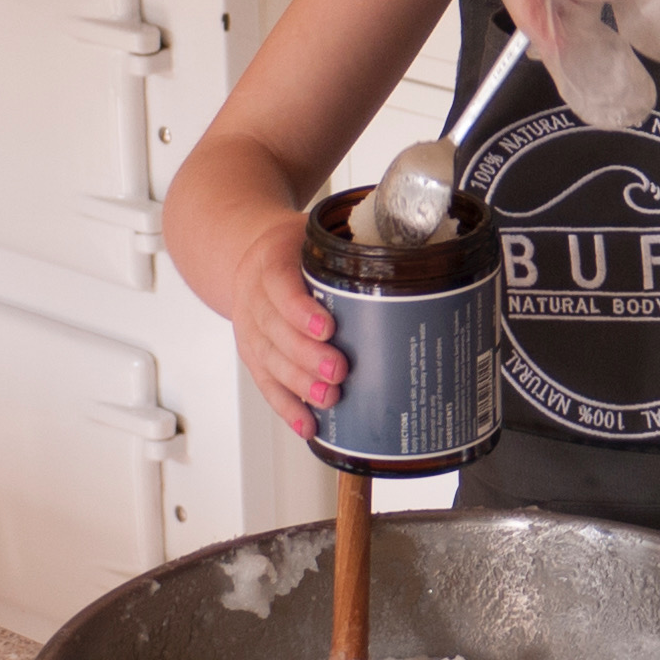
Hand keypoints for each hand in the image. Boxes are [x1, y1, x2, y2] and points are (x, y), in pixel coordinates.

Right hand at [223, 200, 339, 436]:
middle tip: (339, 371)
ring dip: (300, 386)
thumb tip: (410, 254)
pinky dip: (287, 408)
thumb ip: (349, 245)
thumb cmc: (293, 250)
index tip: (328, 328)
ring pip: (270, 362)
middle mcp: (255, 299)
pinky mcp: (254, 356)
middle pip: (276, 331)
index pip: (281, 286)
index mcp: (271, 262)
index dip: (301, 310)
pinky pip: (267, 385)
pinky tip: (307, 425)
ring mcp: (251, 331)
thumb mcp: (314, 235)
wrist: (249, 258)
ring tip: (329, 400)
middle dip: (307, 356)